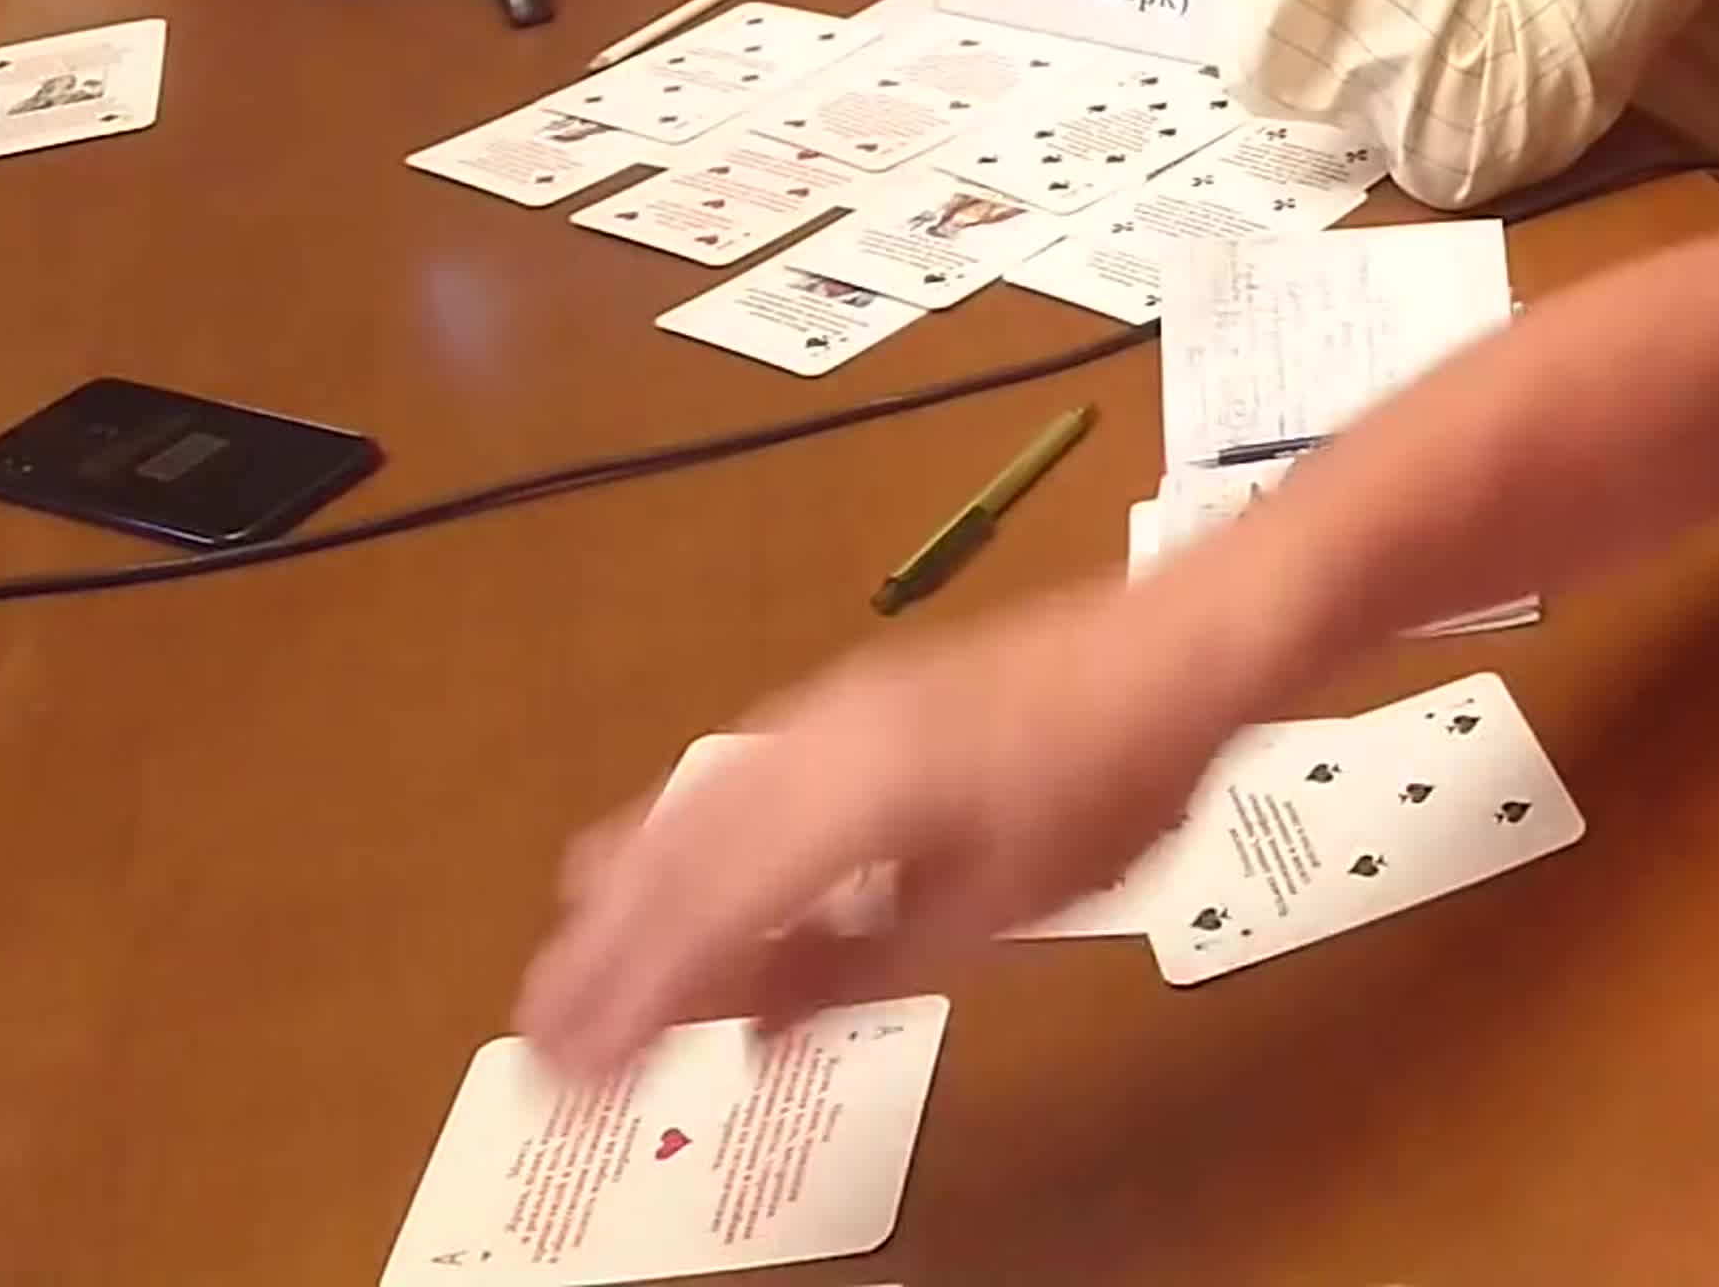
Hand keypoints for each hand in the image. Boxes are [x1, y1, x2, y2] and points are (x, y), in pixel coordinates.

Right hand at [514, 578, 1226, 1076]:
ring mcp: (830, 710)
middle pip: (673, 855)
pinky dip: (675, 837)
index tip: (578, 1069)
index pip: (705, 912)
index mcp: (853, 796)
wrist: (1173, 650)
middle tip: (545, 1039)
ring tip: (571, 968)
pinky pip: (727, 772)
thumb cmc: (1112, 780)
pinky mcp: (851, 701)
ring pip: (687, 807)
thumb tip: (750, 1029)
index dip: (631, 997)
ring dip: (624, 895)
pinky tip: (657, 868)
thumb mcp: (1000, 905)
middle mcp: (818, 742)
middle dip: (599, 953)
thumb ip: (860, 964)